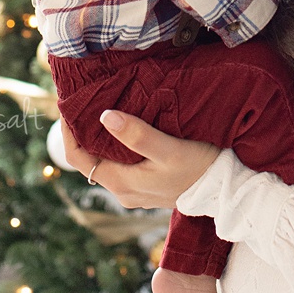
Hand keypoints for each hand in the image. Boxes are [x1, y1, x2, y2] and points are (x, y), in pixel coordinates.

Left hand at [61, 112, 219, 208]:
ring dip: (99, 138)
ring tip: (100, 108)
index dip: (67, 133)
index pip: (78, 159)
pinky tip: (123, 127)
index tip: (67, 106)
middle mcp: (123, 191)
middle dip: (82, 132)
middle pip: (89, 160)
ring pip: (105, 161)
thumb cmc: (200, 167)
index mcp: (121, 183)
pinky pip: (120, 164)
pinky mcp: (147, 185)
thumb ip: (137, 135)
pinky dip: (115, 145)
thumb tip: (104, 116)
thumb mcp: (169, 149)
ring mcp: (135, 190)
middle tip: (83, 101)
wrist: (227, 190)